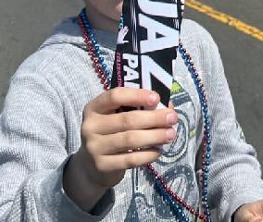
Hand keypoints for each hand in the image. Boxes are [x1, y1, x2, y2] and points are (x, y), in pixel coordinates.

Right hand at [64, 88, 176, 210]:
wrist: (90, 166)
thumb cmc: (109, 133)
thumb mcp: (114, 116)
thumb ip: (135, 108)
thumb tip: (167, 105)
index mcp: (94, 108)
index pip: (114, 96)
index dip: (137, 95)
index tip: (156, 98)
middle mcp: (90, 126)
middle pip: (127, 120)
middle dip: (153, 118)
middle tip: (173, 118)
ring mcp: (94, 147)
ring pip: (130, 140)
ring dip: (154, 136)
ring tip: (170, 134)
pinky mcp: (102, 166)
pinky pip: (130, 159)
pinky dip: (148, 154)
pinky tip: (158, 150)